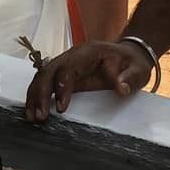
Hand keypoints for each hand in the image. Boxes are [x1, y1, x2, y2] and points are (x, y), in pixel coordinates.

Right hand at [24, 39, 153, 121]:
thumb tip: (122, 89)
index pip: (68, 67)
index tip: (61, 107)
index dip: (61, 86)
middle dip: (40, 93)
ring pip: (42, 76)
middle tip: (40, 116)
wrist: (129, 56)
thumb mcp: (137, 69)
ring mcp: (66, 64)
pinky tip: (33, 111)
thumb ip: (129, 78)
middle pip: (49, 71)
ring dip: (34, 96)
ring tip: (32, 117)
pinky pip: (45, 82)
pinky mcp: (63, 75)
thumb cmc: (132, 63)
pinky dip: (37, 96)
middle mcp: (73, 56)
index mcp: (89, 52)